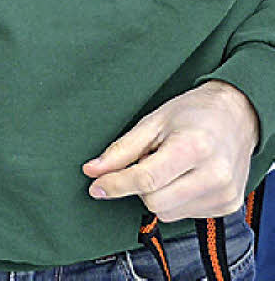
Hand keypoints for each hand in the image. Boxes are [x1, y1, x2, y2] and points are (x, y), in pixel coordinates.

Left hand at [82, 81, 258, 220]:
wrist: (236, 116)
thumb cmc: (193, 113)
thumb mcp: (152, 122)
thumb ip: (122, 149)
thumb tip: (92, 170)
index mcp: (194, 147)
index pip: (146, 179)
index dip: (115, 184)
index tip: (95, 186)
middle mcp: (215, 175)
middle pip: (155, 201)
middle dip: (138, 186)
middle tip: (146, 161)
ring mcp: (225, 194)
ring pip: (168, 213)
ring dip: (156, 194)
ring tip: (168, 166)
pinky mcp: (228, 205)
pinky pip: (185, 215)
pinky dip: (174, 199)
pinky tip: (182, 177)